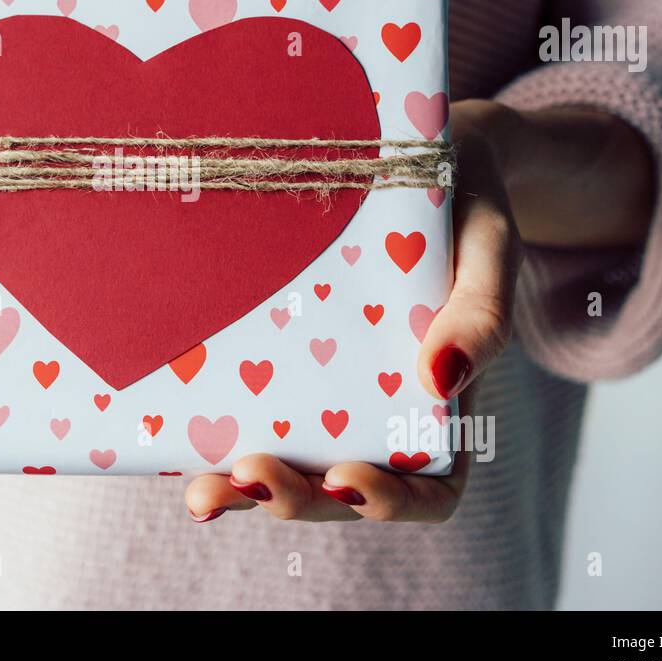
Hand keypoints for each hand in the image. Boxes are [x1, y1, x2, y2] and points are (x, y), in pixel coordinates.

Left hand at [184, 100, 521, 522]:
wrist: (420, 158)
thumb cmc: (466, 208)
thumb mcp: (489, 249)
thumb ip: (481, 315)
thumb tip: (440, 380)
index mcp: (444, 412)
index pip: (430, 492)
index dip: (388, 501)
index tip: (345, 477)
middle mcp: (379, 419)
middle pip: (338, 493)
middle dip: (291, 497)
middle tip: (249, 475)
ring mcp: (324, 398)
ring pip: (285, 468)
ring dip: (241, 489)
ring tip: (203, 490)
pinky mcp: (274, 365)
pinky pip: (246, 414)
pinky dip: (211, 438)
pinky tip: (172, 440)